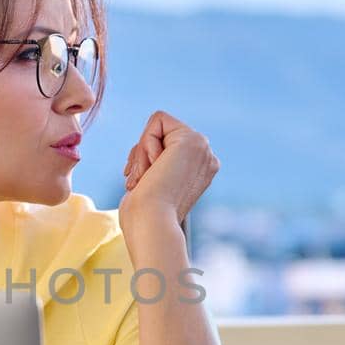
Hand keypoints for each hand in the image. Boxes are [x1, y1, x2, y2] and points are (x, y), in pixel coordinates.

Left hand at [120, 110, 219, 229]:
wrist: (151, 224)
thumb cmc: (142, 216)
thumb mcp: (151, 185)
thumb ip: (156, 167)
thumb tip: (154, 160)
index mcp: (199, 170)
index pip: (163, 144)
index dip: (143, 158)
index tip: (138, 182)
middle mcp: (206, 157)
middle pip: (160, 132)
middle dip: (141, 154)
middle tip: (140, 182)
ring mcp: (203, 148)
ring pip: (158, 126)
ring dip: (142, 153)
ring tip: (146, 180)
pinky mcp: (193, 140)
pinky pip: (158, 120)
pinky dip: (146, 144)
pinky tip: (153, 170)